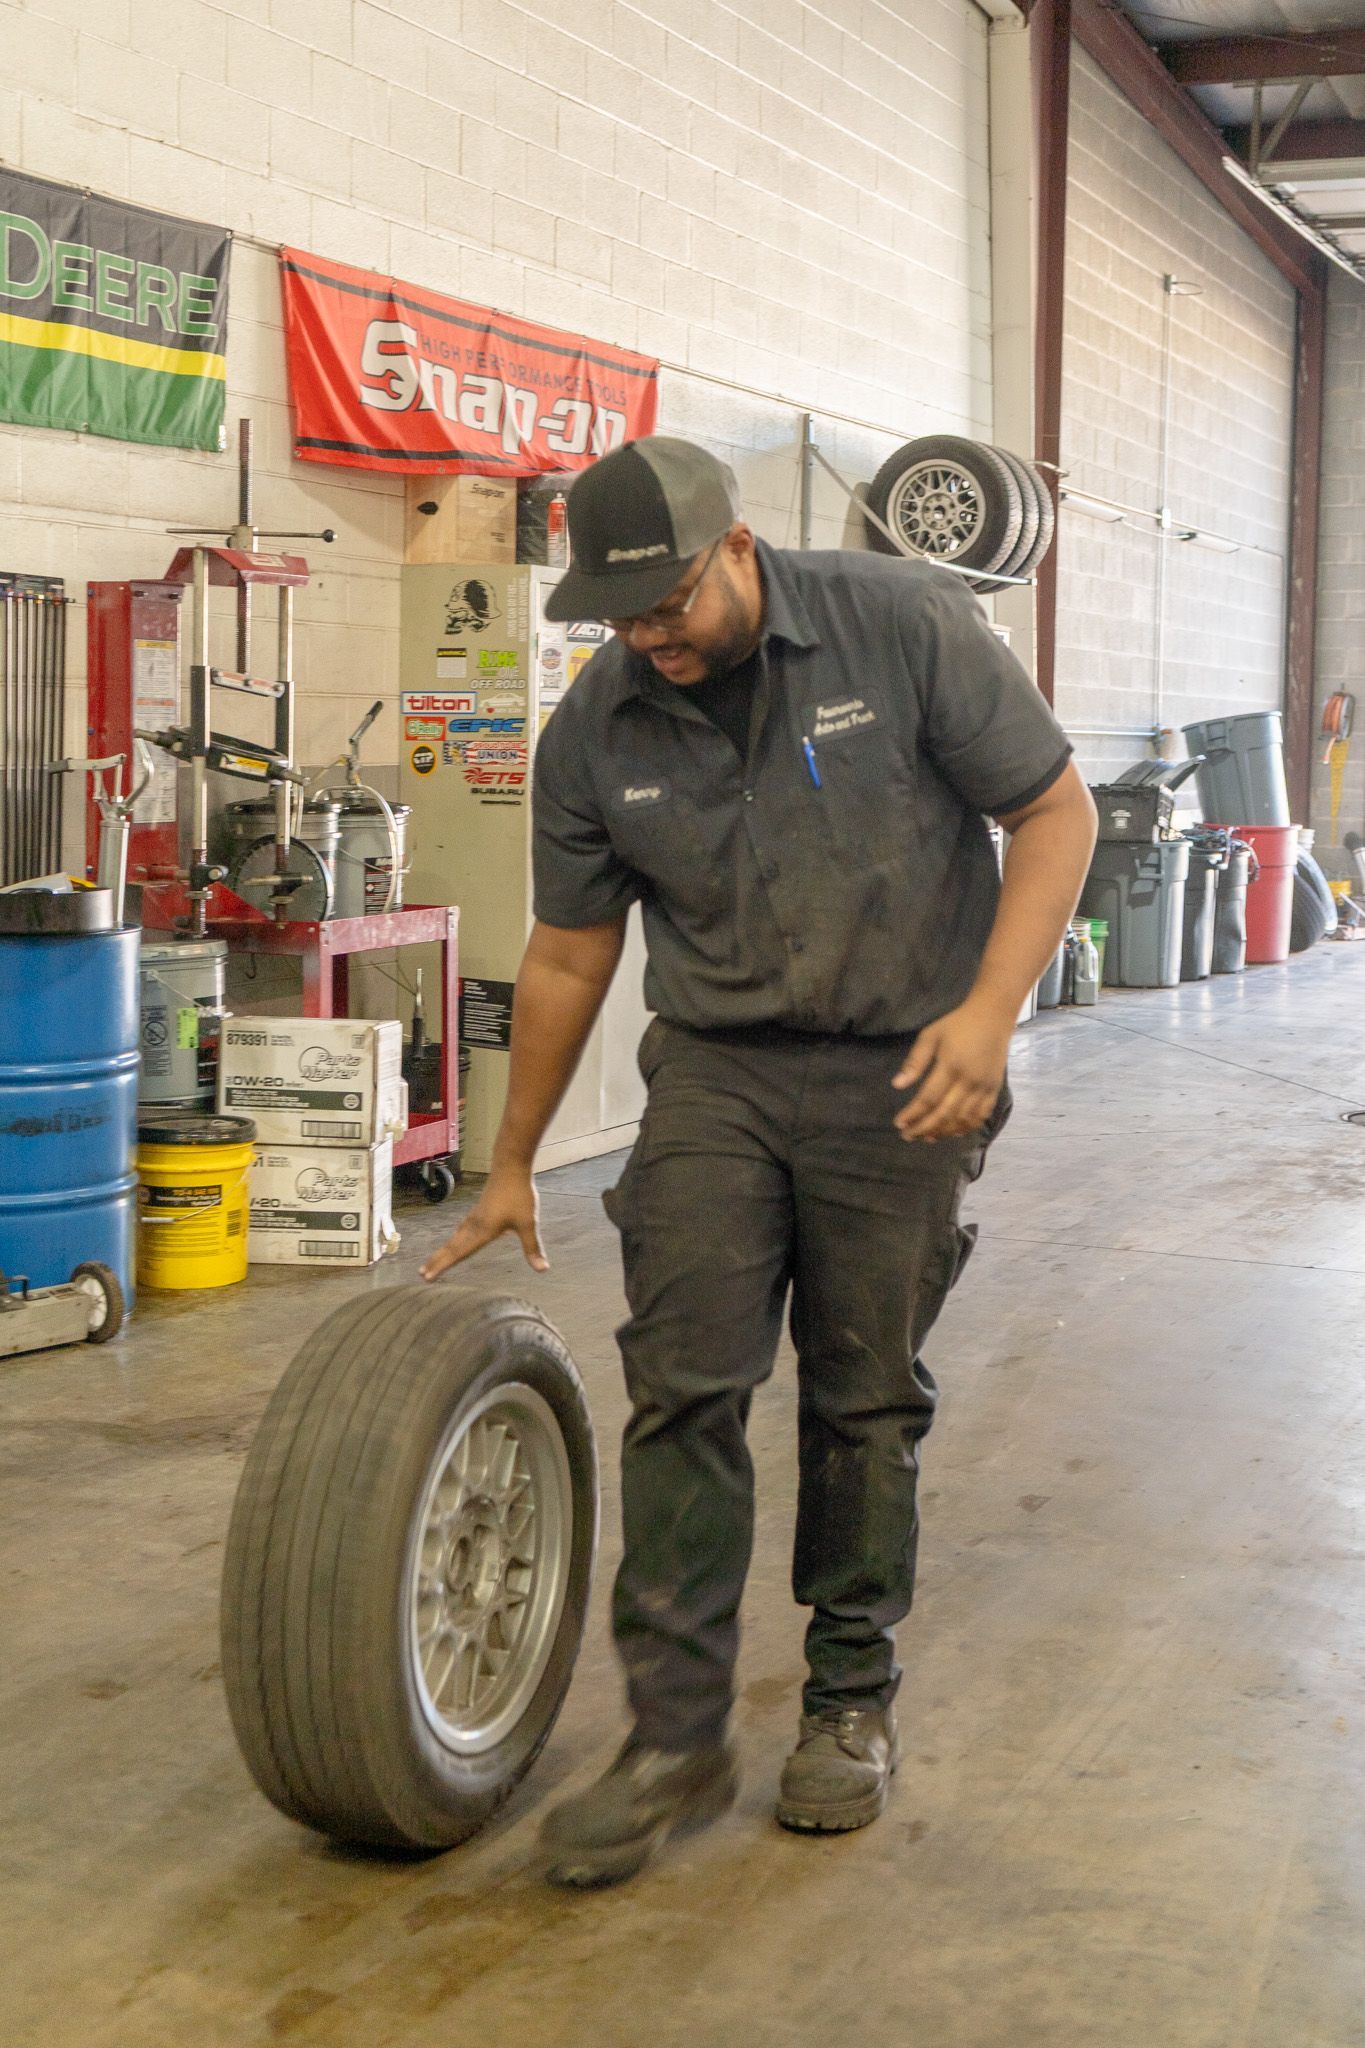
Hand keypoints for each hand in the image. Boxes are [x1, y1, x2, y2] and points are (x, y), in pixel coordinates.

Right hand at [419, 1165, 547, 1278]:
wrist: (511, 1166)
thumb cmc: (519, 1194)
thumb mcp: (528, 1223)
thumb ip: (533, 1247)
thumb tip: (542, 1269)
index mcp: (483, 1230)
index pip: (460, 1252)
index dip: (443, 1266)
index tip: (428, 1277)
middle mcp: (475, 1224)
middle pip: (452, 1246)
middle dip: (437, 1261)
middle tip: (422, 1274)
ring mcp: (475, 1216)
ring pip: (455, 1237)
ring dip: (444, 1250)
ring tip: (433, 1261)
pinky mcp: (479, 1209)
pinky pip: (462, 1228)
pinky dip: (454, 1238)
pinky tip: (457, 1237)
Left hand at [893, 997, 1011, 1143]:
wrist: (992, 1017)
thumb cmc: (957, 1024)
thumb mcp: (930, 1035)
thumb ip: (915, 1061)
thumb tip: (897, 1085)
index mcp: (950, 1066)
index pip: (928, 1098)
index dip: (913, 1114)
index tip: (899, 1123)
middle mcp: (968, 1081)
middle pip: (944, 1114)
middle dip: (924, 1128)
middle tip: (908, 1136)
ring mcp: (984, 1088)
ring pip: (962, 1119)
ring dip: (943, 1132)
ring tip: (926, 1137)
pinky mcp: (994, 1089)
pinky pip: (981, 1116)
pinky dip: (967, 1128)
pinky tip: (953, 1133)